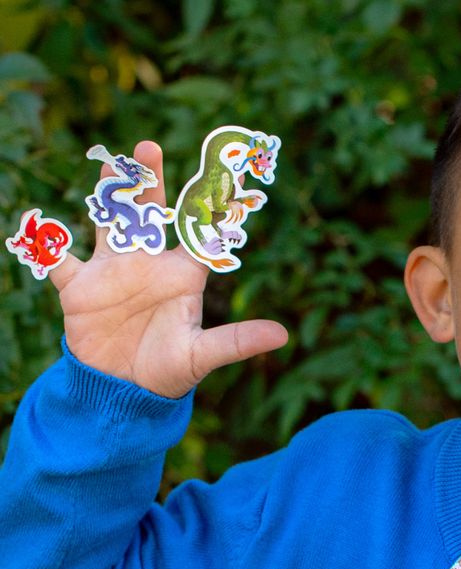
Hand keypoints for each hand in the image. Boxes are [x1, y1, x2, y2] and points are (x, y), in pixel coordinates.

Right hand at [50, 140, 286, 398]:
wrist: (125, 390)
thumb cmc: (169, 372)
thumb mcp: (203, 356)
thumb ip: (238, 342)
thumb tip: (281, 335)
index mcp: (181, 277)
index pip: (196, 234)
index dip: (207, 207)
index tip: (217, 173)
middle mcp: (147, 265)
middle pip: (148, 213)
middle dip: (147, 181)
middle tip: (147, 147)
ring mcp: (112, 272)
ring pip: (107, 222)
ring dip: (107, 196)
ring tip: (109, 165)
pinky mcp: (80, 288)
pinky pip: (59, 261)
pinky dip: (49, 244)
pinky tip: (41, 223)